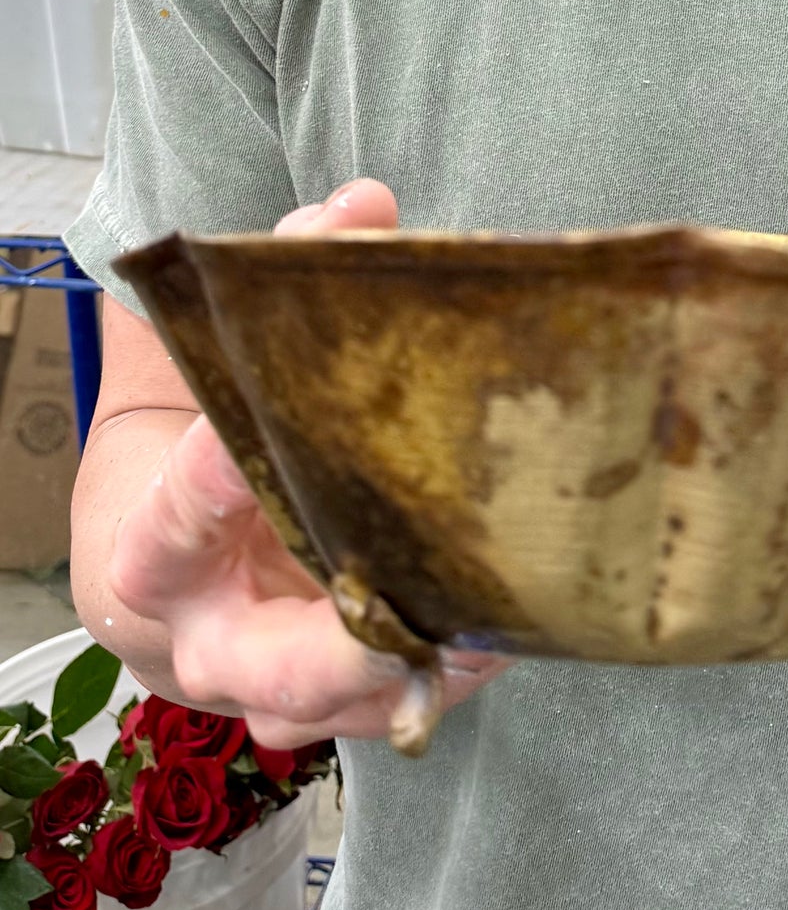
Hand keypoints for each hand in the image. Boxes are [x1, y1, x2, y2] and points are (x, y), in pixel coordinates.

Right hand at [110, 180, 509, 745]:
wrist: (184, 555)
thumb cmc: (216, 444)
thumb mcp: (226, 365)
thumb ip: (287, 275)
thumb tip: (362, 205)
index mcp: (156, 551)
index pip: (172, 523)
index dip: (205, 486)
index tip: (239, 449)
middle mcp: (210, 639)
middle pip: (272, 667)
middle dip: (348, 648)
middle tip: (409, 619)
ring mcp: (275, 687)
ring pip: (349, 704)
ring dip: (426, 666)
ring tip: (494, 620)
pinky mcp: (336, 702)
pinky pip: (398, 701)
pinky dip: (456, 667)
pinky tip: (510, 624)